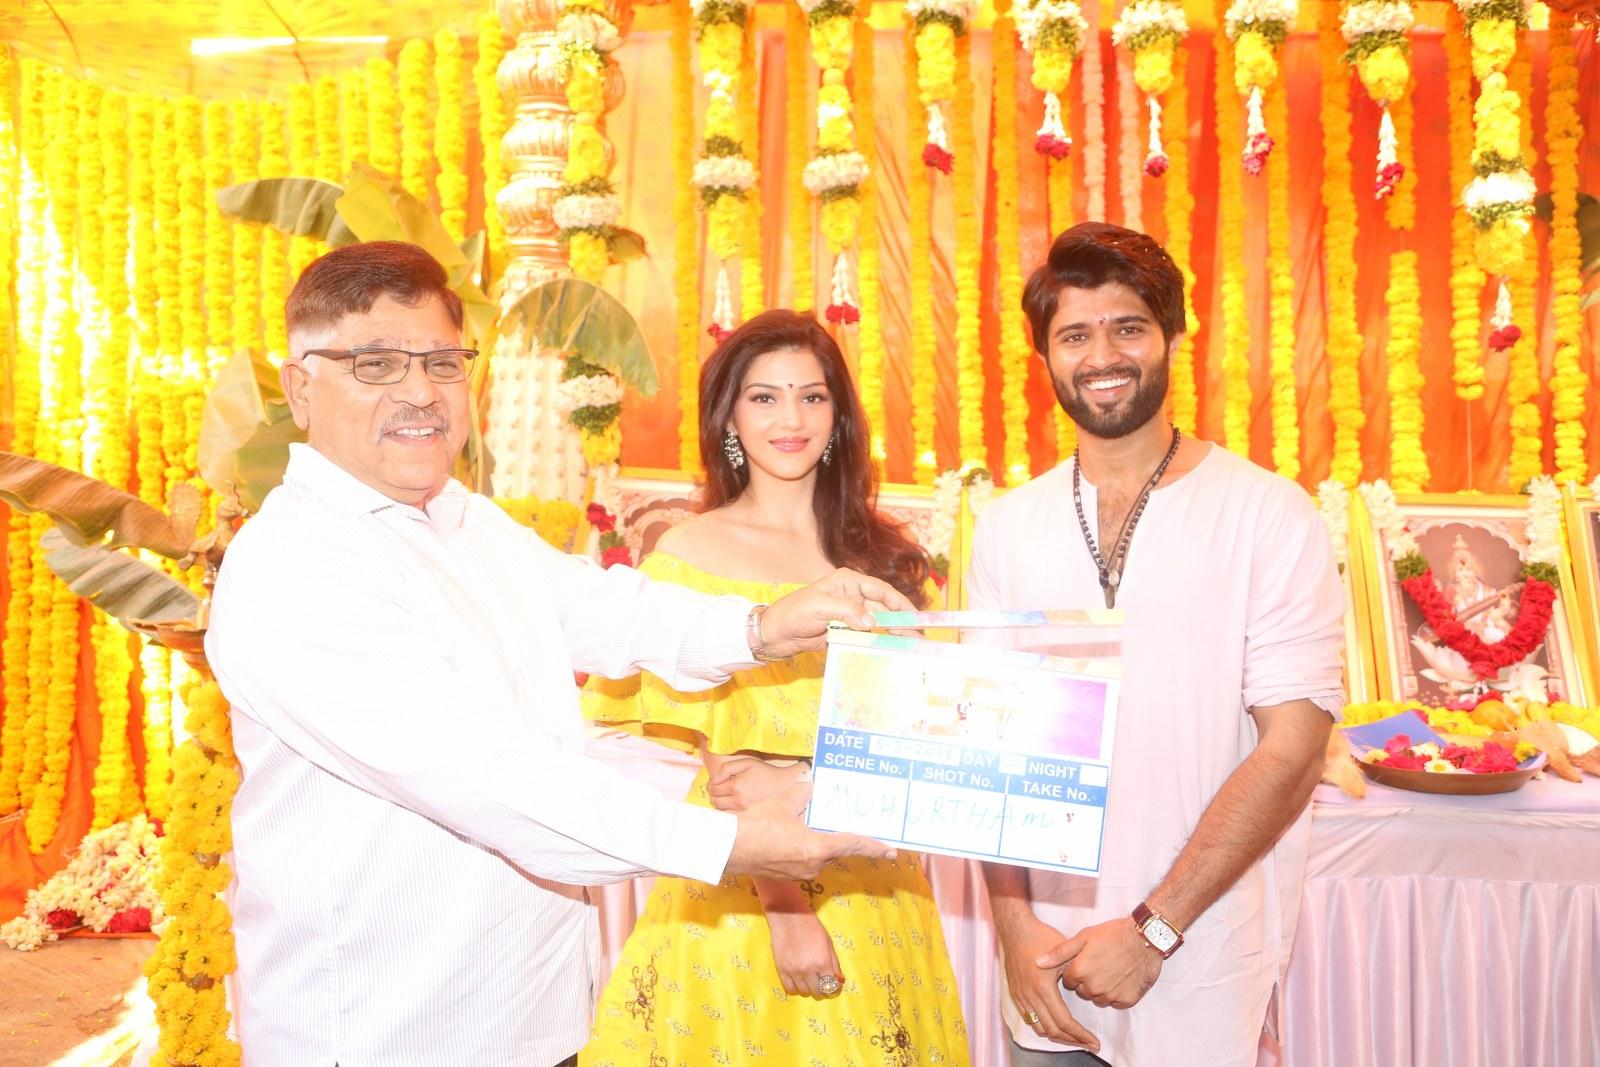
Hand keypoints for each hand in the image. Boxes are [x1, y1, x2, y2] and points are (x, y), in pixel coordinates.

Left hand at [708, 758, 808, 812]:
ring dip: (719, 803)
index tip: (716, 781)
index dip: (712, 784)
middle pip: (715, 801)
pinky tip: (733, 804)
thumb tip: (714, 779)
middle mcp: (738, 801)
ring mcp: (743, 811)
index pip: (713, 789)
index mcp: (737, 786)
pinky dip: (727, 810)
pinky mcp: (748, 817)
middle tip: (719, 788)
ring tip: (726, 796)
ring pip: (721, 810)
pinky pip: (730, 816)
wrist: (784, 785)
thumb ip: (727, 768)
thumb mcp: (747, 763)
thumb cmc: (765, 772)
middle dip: (714, 794)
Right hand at [724, 779, 894, 878]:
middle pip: (832, 848)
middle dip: (830, 834)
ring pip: (815, 853)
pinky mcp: (784, 875)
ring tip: (797, 822)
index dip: (874, 847)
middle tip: (831, 820)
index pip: (852, 845)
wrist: (728, 848)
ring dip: (812, 839)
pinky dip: (799, 846)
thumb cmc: (757, 825)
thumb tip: (811, 788)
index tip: (891, 851)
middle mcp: (812, 865)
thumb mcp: (784, 803)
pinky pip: (801, 858)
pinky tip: (784, 833)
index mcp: (817, 849)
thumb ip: (804, 795)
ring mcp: (798, 873)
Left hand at [759, 568, 915, 658]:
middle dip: (902, 622)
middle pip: (884, 608)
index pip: (881, 590)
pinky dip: (879, 643)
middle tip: (919, 638)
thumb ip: (847, 612)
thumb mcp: (819, 608)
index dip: (900, 603)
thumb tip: (872, 622)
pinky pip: (867, 636)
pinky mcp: (845, 631)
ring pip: (878, 624)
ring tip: (911, 647)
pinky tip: (891, 651)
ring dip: (893, 634)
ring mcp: (849, 614)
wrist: (773, 634)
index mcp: (847, 581)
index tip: (916, 617)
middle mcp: (852, 595)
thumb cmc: (792, 613)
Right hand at [766, 907, 843, 997]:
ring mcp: (794, 972)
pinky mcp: (781, 970)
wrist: (789, 916)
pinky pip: (790, 989)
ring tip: (810, 980)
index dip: (834, 989)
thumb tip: (840, 981)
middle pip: (818, 992)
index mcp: (823, 962)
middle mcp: (809, 970)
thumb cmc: (811, 927)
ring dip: (810, 989)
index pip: (831, 987)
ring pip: (805, 993)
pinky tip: (799, 981)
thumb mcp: (828, 943)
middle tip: (822, 982)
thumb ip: (835, 964)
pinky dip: (796, 988)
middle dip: (823, 990)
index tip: (834, 986)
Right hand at [995, 911, 1100, 1052]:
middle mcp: (1029, 996)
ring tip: (1075, 1038)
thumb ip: (1076, 974)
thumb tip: (1088, 993)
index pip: (1064, 1022)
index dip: (1081, 1035)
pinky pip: (1030, 1020)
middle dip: (1073, 1041)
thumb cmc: (1042, 937)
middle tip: (1089, 1044)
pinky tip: (1056, 1025)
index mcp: (1043, 987)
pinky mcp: (1016, 994)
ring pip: (1040, 1028)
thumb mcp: (1064, 952)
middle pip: (1053, 1030)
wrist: (1016, 928)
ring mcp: (1020, 996)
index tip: (1094, 1042)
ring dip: (1059, 1037)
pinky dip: (1045, 1027)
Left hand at [1040, 918, 1162, 1009]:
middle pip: (1082, 992)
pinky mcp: (1126, 1000)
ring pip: (1098, 998)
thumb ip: (1059, 952)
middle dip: (1086, 981)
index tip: (1085, 961)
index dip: (1075, 971)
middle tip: (1099, 965)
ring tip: (1110, 970)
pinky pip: (1115, 1002)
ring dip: (1100, 989)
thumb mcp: (1083, 937)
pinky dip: (1116, 993)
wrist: (1145, 938)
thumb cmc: (1112, 934)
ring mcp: (1110, 996)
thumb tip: (1038, 962)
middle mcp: (1092, 987)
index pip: (1068, 981)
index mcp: (1079, 972)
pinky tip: (1121, 978)